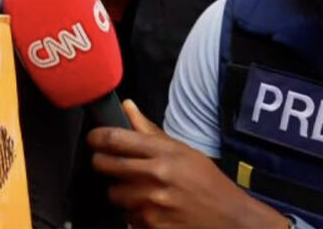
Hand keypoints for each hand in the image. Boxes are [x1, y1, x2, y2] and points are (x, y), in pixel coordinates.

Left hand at [88, 100, 288, 228]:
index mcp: (164, 153)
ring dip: (120, 191)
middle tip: (106, 161)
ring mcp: (153, 204)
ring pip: (114, 194)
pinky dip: (133, 213)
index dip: (97, 137)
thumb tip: (127, 106)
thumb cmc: (206, 181)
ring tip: (138, 188)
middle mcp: (156, 176)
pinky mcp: (152, 227)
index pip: (117, 139)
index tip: (93, 138)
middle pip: (106, 166)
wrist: (229, 219)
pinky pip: (127, 217)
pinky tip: (150, 208)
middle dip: (101, 162)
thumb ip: (149, 130)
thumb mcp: (181, 149)